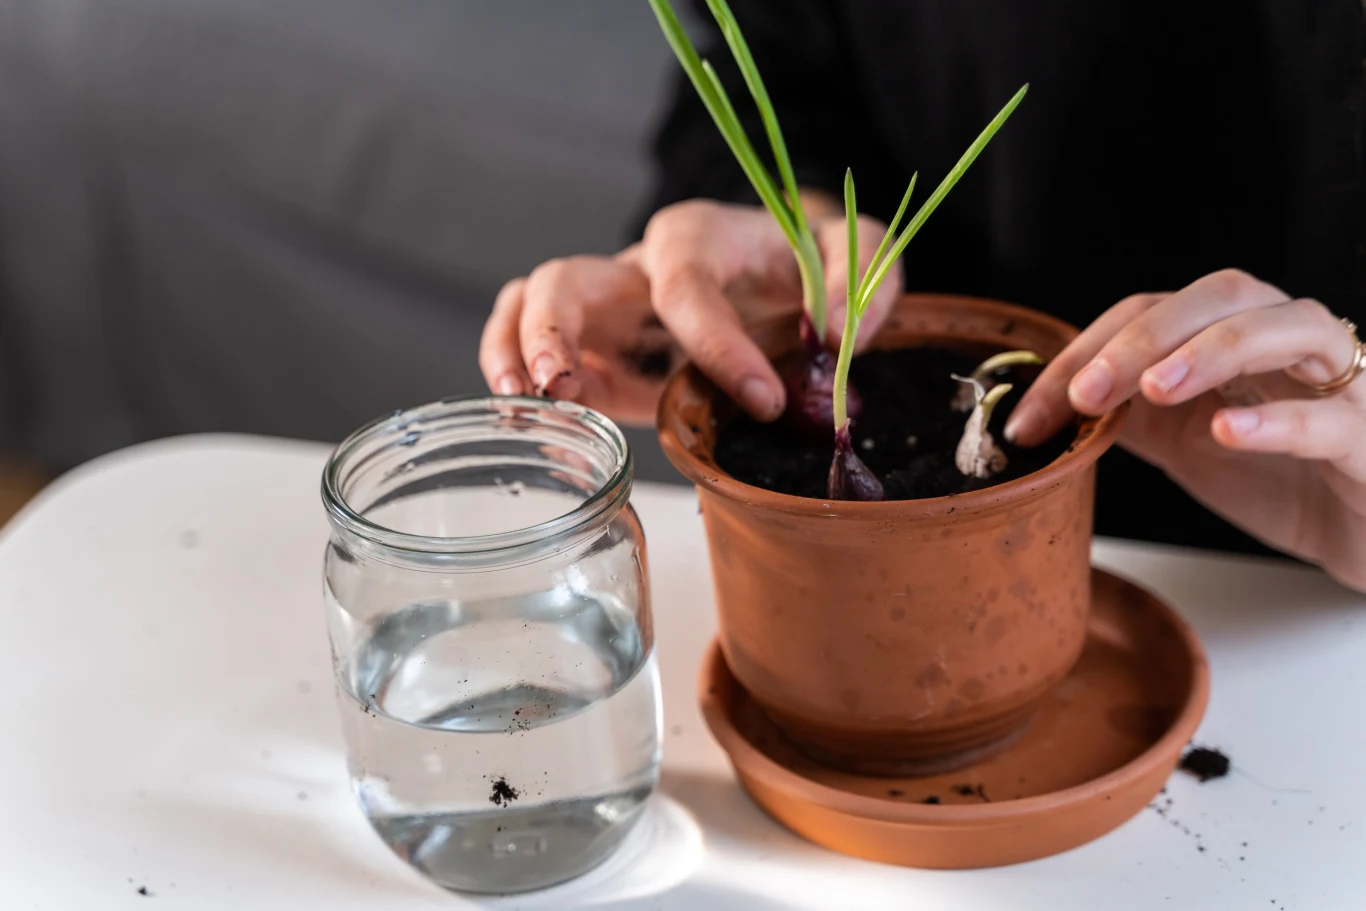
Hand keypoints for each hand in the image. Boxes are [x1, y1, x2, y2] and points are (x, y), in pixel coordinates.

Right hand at [479, 196, 900, 425]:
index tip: (765, 399)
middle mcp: (637, 271)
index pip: (686, 286)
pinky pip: (537, 357)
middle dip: (554, 330)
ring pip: (527, 309)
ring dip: (516, 354)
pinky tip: (540, 426)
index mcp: (698, 237)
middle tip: (564, 385)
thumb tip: (832, 337)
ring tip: (529, 403)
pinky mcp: (603, 357)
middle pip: (564, 279)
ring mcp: (610, 314)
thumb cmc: (809, 259)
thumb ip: (858, 285)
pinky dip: (525, 387)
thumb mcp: (857, 253)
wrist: (783, 271)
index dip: (717, 344)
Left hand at [1008, 269, 1365, 591]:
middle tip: (1087, 392)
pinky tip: (1228, 430)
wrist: (1357, 534)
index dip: (1086, 350)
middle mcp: (1287, 339)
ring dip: (1213, 350)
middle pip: (1221, 296)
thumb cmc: (1277, 477)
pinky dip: (1278, 419)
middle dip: (1145, 338)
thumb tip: (1043, 412)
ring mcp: (1339, 381)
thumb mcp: (1179, 442)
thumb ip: (1123, 416)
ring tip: (1156, 389)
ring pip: (1289, 327)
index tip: (1031, 415)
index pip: (1152, 309)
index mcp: (1233, 333)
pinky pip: (1329, 416)